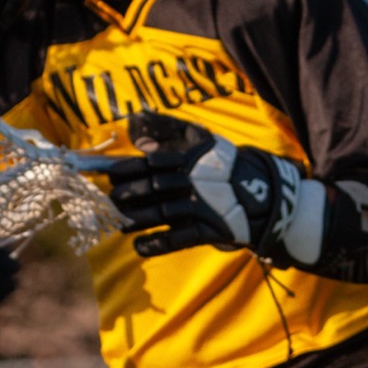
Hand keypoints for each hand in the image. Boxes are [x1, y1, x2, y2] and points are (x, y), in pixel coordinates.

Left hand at [104, 112, 310, 260]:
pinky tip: (139, 246)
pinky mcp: (211, 229)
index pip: (152, 161)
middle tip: (110, 200)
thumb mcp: (197, 137)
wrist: (260, 192)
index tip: (107, 173)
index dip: (126, 168)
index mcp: (191, 157)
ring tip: (120, 225)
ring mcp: (203, 206)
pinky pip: (180, 239)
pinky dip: (158, 244)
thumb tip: (134, 121)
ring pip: (164, 213)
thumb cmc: (218, 163)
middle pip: (154, 187)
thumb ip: (165, 128)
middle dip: (128, 194)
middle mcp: (195, 181)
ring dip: (138, 219)